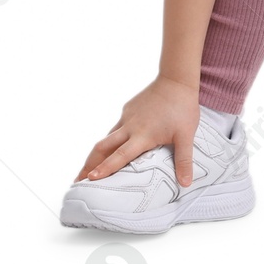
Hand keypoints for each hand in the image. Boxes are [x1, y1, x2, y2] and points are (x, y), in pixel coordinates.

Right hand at [75, 75, 201, 187]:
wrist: (176, 79)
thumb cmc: (182, 108)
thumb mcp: (186, 136)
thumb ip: (184, 161)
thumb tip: (186, 184)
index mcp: (142, 135)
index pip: (119, 156)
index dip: (105, 169)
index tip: (90, 179)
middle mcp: (130, 127)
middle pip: (103, 148)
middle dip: (89, 165)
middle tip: (78, 181)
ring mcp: (127, 117)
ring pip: (107, 138)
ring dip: (96, 154)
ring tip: (87, 170)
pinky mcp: (128, 109)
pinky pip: (116, 128)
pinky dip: (109, 140)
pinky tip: (109, 148)